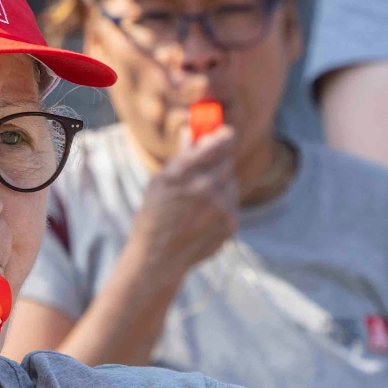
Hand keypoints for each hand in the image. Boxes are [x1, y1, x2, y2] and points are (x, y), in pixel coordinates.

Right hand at [130, 125, 238, 283]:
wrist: (160, 256)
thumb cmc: (155, 215)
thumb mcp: (160, 181)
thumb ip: (182, 155)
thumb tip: (192, 131)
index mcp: (186, 173)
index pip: (220, 143)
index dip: (223, 135)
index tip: (223, 133)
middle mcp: (207, 187)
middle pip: (226, 161)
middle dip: (217, 161)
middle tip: (205, 167)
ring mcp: (222, 207)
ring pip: (231, 181)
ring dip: (220, 183)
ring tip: (199, 198)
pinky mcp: (231, 223)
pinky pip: (232, 201)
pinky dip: (222, 202)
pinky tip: (203, 215)